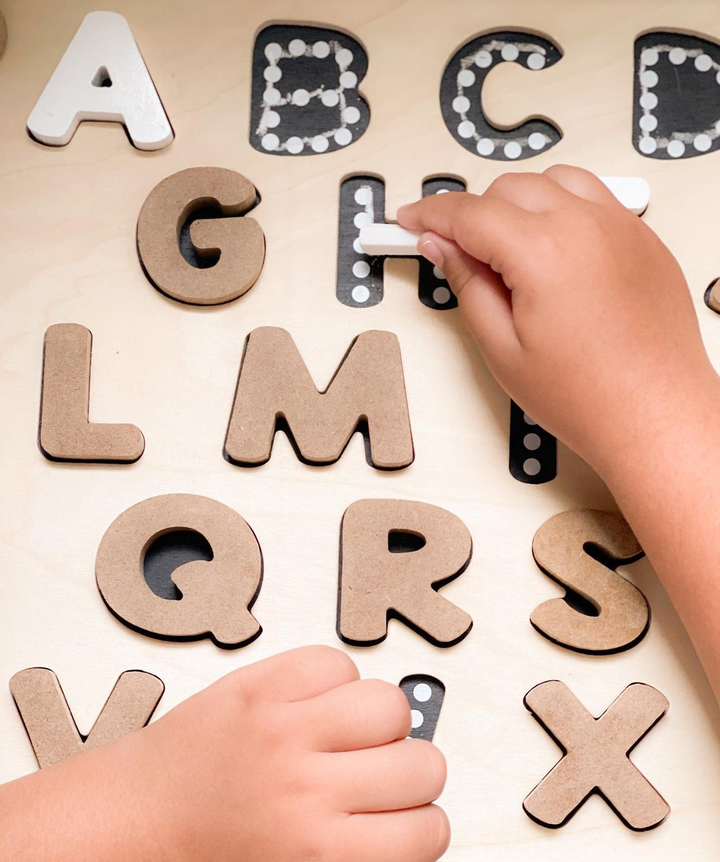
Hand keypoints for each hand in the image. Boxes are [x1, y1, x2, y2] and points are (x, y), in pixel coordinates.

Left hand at [0, 646, 448, 861]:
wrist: (127, 821)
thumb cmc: (198, 855)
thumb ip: (358, 855)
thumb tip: (410, 827)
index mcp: (320, 852)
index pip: (428, 831)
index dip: (421, 825)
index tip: (404, 820)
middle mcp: (309, 785)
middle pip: (422, 763)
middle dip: (409, 772)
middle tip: (380, 776)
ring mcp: (285, 726)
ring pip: (390, 702)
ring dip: (381, 721)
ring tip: (352, 734)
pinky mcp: (261, 683)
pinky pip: (335, 661)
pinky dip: (335, 679)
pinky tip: (315, 704)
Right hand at [398, 165, 714, 475]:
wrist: (655, 416)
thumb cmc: (589, 396)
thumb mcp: (503, 349)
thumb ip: (467, 285)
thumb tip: (442, 246)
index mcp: (543, 252)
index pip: (469, 213)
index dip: (430, 214)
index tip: (411, 219)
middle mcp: (586, 226)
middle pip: (508, 188)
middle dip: (474, 214)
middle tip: (457, 253)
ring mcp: (621, 227)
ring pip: (553, 181)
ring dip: (519, 203)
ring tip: (508, 252)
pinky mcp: (643, 239)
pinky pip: (594, 197)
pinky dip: (562, 207)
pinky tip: (553, 249)